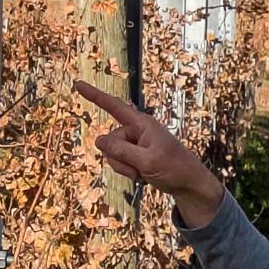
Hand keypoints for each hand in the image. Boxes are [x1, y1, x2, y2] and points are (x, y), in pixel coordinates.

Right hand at [72, 79, 225, 226]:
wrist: (189, 184)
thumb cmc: (174, 168)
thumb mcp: (146, 161)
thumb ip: (121, 150)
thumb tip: (98, 140)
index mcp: (142, 123)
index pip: (113, 106)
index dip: (94, 95)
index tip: (78, 84)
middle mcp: (137, 130)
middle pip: (110, 140)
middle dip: (118, 159)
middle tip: (139, 168)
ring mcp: (136, 143)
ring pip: (112, 154)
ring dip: (123, 168)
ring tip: (142, 174)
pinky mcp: (136, 155)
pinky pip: (119, 162)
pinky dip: (127, 171)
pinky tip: (142, 176)